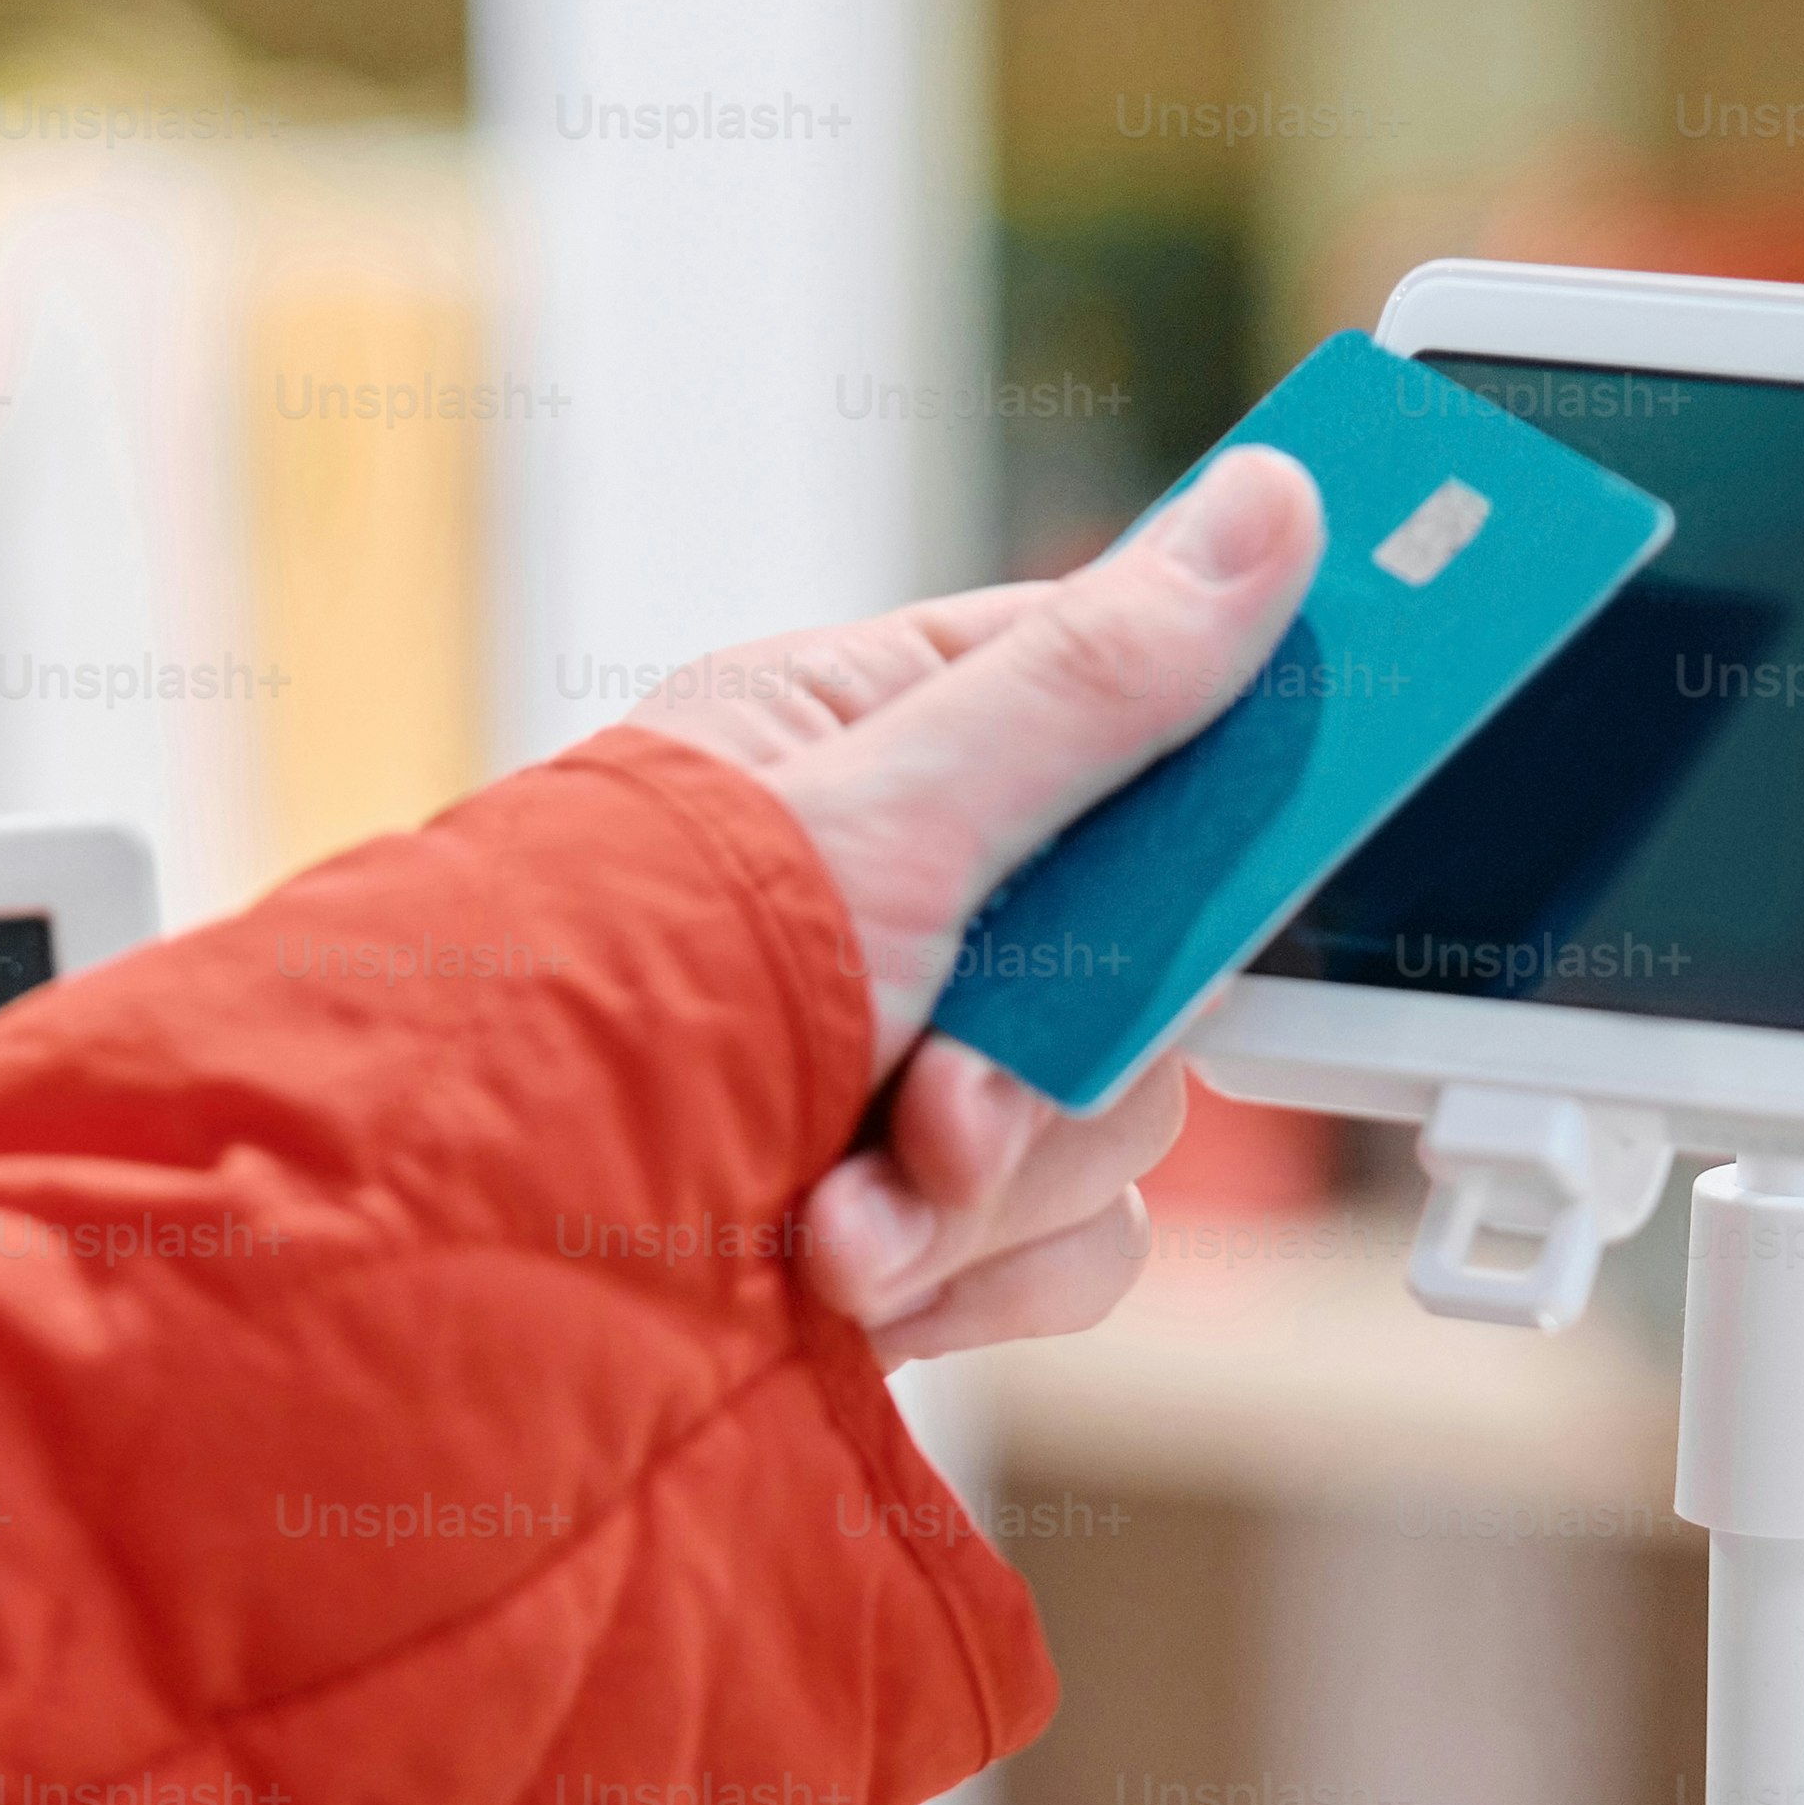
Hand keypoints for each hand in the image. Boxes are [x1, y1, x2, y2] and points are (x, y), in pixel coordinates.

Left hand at [623, 448, 1321, 1362]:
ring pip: (1112, 1124)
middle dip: (1047, 1068)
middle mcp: (907, 908)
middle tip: (942, 1103)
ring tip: (839, 1225)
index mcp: (878, 751)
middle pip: (1146, 959)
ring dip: (985, 1194)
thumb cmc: (618, 996)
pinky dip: (971, 1281)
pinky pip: (1067, 1253)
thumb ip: (1095, 688)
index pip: (1122, 710)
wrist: (482, 1267)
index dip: (1227, 752)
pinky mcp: (917, 1222)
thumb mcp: (884, 820)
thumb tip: (1268, 511)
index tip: (1321, 770)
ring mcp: (910, 1073)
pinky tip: (852, 1293)